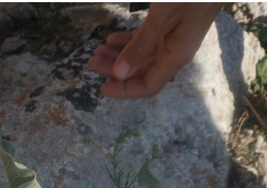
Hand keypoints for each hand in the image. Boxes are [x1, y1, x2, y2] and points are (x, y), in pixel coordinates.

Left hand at [87, 3, 222, 97]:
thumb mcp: (162, 18)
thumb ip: (141, 46)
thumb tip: (119, 74)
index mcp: (175, 56)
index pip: (148, 86)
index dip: (124, 90)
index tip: (101, 87)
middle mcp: (175, 52)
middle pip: (141, 71)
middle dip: (115, 70)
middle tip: (91, 62)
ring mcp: (175, 39)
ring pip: (142, 56)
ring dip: (119, 55)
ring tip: (97, 50)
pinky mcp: (173, 26)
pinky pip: (148, 40)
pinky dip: (129, 41)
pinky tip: (113, 38)